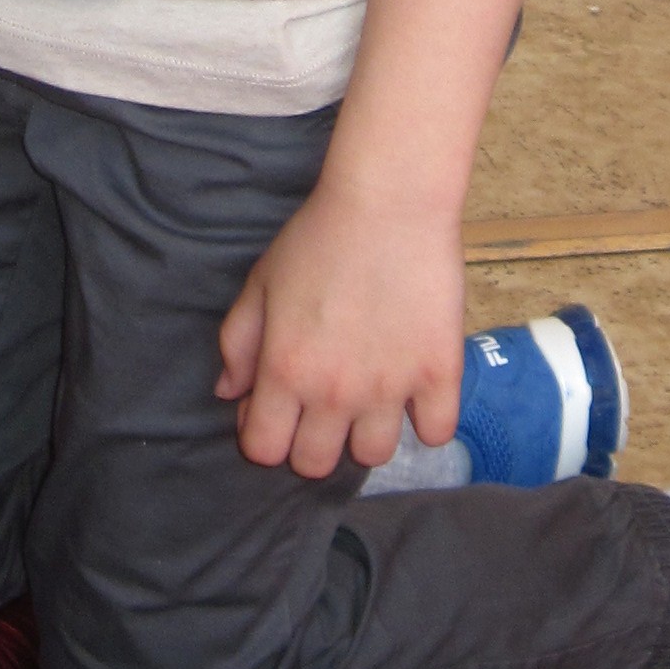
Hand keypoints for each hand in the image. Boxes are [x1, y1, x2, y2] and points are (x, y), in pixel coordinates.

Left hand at [215, 177, 464, 480]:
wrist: (389, 203)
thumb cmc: (318, 237)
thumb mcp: (260, 283)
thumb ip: (238, 343)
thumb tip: (229, 393)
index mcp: (284, 372)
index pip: (264, 450)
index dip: (264, 434)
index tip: (276, 410)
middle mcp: (334, 393)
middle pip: (315, 464)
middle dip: (311, 442)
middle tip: (323, 406)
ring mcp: (390, 388)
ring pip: (373, 456)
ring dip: (366, 433)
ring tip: (370, 398)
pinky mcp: (440, 375)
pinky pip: (435, 432)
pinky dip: (425, 420)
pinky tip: (416, 391)